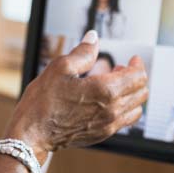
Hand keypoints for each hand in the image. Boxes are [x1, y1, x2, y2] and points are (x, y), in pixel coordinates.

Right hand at [6, 31, 147, 160]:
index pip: (138, 77)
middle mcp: (112, 110)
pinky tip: (108, 101)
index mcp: (105, 91)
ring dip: (132, 94)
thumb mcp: (61, 67)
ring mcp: (108, 126)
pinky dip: (125, 108)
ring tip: (115, 85)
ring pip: (136, 108)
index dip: (137, 65)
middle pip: (141, 92)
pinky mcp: (102, 135)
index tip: (132, 59)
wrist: (32, 133)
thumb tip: (93, 37)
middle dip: (135, 77)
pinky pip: (125, 121)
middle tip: (121, 69)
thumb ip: (83, 51)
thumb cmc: (43, 101)